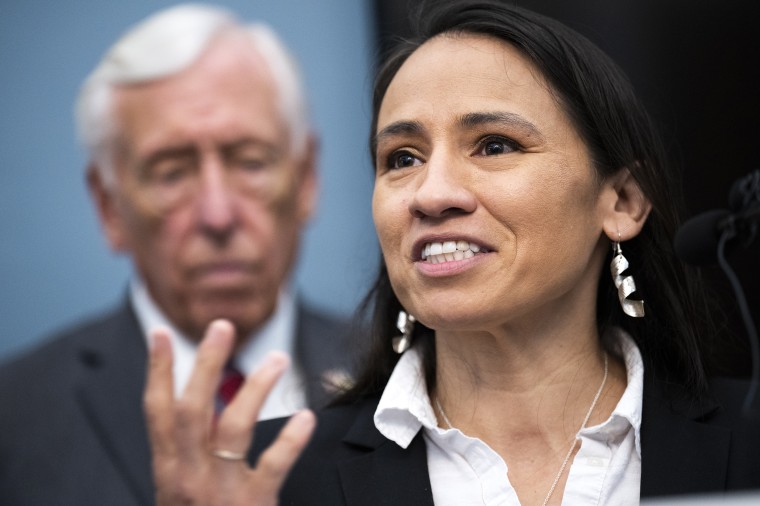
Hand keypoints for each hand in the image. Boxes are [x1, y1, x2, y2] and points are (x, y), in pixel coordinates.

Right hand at [144, 319, 315, 505]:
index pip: (156, 413)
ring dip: (254, 388)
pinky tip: (306, 416)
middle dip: (204, 365)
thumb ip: (191, 454)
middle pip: (192, 410)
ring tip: (278, 359)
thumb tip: (206, 408)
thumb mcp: (182, 493)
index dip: (157, 371)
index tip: (160, 334)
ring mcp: (219, 493)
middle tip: (222, 326)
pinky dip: (291, 440)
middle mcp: (187, 478)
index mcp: (168, 472)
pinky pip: (273, 466)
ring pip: (233, 428)